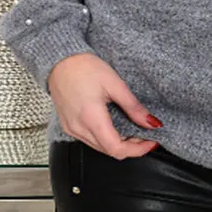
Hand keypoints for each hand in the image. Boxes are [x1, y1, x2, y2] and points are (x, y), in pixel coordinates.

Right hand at [48, 52, 162, 160]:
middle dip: (130, 146)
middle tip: (144, 133)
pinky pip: (89, 140)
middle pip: (109, 150)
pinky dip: (104, 138)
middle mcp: (79, 128)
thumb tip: (151, 122)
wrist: (61, 60)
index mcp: (91, 118)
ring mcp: (71, 129)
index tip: (150, 142)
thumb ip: (133, 106)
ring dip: (117, 143)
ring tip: (131, 128)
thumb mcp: (115, 83)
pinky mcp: (68, 126)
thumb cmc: (84, 67)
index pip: (116, 149)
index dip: (137, 150)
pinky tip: (113, 125)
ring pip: (99, 147)